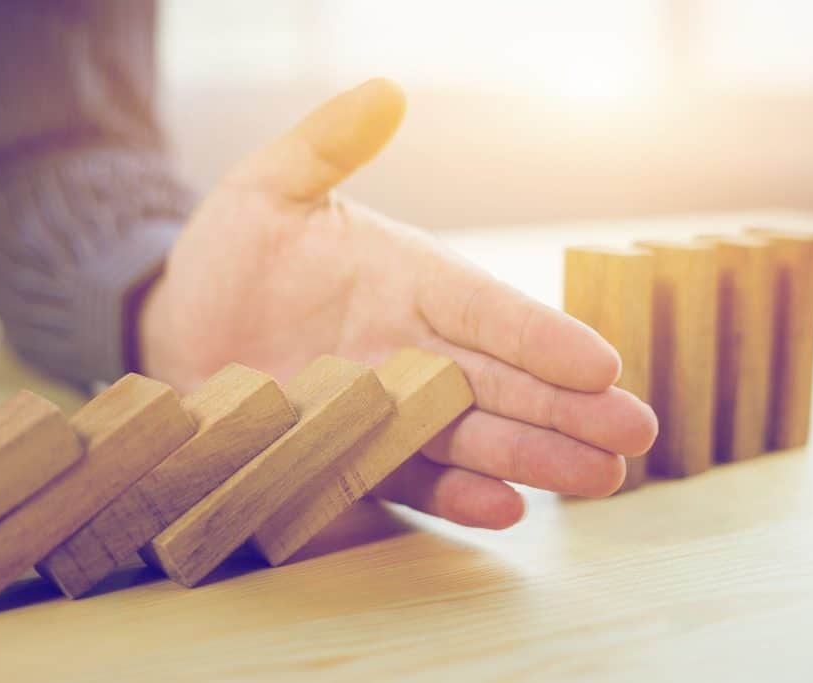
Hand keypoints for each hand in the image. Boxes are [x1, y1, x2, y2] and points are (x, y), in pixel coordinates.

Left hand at [139, 79, 657, 528]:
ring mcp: (385, 406)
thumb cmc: (228, 253)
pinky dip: (453, 495)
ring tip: (596, 481)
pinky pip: (409, 477)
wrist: (176, 323)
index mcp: (408, 279)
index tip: (601, 364)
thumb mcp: (270, 188)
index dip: (543, 338)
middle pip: (502, 380)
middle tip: (636, 437)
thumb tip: (386, 90)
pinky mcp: (351, 453)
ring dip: (532, 458)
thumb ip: (328, 144)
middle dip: (569, 409)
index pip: (488, 310)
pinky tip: (503, 508)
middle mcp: (412, 347)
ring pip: (472, 434)